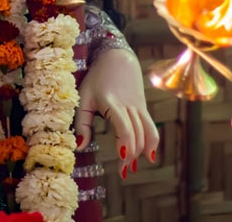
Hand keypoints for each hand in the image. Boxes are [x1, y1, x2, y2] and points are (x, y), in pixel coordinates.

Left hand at [74, 47, 157, 179]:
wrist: (118, 57)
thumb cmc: (96, 78)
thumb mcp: (83, 97)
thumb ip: (82, 122)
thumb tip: (80, 146)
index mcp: (112, 103)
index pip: (125, 127)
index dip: (125, 143)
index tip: (121, 158)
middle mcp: (129, 106)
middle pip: (137, 135)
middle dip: (131, 156)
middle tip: (122, 173)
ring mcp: (139, 107)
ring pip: (147, 132)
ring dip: (143, 151)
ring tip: (133, 168)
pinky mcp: (144, 108)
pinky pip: (151, 127)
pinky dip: (151, 142)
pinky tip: (148, 155)